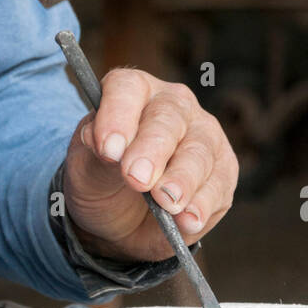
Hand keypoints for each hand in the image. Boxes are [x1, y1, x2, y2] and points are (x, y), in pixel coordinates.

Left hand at [62, 69, 237, 261]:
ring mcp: (203, 135)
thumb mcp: (84, 167)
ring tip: (167, 203)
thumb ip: (94, 152)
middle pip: (168, 118)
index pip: (127, 88)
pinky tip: (188, 220)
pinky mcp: (223, 170)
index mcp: (133, 92)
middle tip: (137, 179)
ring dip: (182, 180)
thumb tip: (108, 145)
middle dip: (152, 150)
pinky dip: (202, 204)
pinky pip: (218, 184)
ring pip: (199, 152)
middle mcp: (173, 105)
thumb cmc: (101, 178)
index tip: (108, 150)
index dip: (118, 115)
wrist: (119, 219)